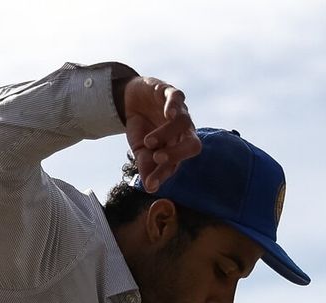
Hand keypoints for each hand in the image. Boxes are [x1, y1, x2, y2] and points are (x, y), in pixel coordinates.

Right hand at [121, 76, 199, 191]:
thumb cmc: (142, 129)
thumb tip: (150, 188)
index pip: (175, 164)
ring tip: (148, 141)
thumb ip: (146, 167)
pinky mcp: (170, 93)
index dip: (163, 174)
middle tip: (158, 158)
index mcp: (177, 148)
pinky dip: (174, 106)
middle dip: (179, 153)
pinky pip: (177, 99)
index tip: (150, 183)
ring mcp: (179, 111)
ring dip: (165, 134)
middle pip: (194, 144)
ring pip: (182, 123)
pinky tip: (168, 114)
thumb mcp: (140, 151)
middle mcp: (183, 131)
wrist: (132, 101)